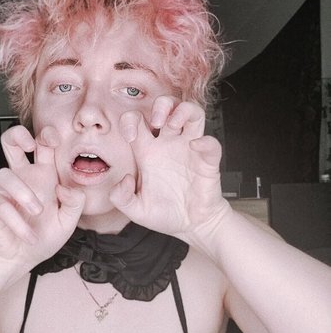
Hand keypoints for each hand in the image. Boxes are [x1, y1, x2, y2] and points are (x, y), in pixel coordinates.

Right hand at [0, 125, 84, 279]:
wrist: (19, 260)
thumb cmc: (42, 237)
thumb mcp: (68, 222)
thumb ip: (75, 203)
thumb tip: (66, 188)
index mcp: (43, 175)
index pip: (41, 145)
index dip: (47, 135)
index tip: (55, 140)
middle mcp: (23, 178)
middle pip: (11, 142)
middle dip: (17, 135)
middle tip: (31, 145)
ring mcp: (5, 191)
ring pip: (4, 174)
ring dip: (23, 193)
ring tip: (38, 211)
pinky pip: (1, 205)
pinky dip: (18, 222)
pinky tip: (29, 235)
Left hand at [109, 99, 228, 246]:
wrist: (192, 226)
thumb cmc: (165, 214)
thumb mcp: (136, 210)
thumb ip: (121, 198)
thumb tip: (125, 180)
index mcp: (148, 152)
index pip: (137, 121)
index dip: (130, 120)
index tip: (129, 136)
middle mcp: (168, 145)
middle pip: (167, 107)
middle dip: (161, 106)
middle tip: (157, 121)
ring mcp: (189, 149)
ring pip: (192, 113)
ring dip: (184, 111)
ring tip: (174, 125)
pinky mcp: (207, 161)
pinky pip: (211, 143)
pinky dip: (205, 141)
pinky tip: (195, 147)